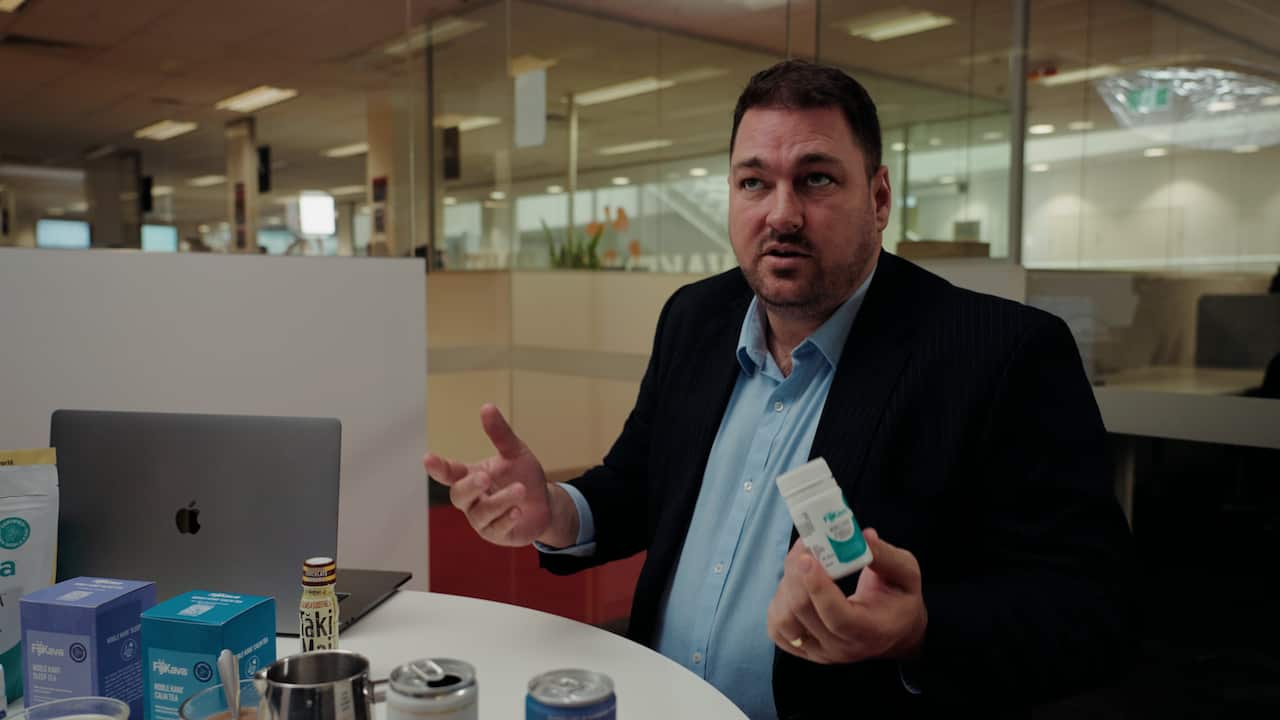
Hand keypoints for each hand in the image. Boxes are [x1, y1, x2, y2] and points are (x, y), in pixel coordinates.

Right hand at [424, 404, 569, 546]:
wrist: (545, 504)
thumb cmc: (524, 476)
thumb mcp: (515, 452)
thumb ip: (500, 434)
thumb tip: (486, 407)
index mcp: (471, 476)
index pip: (450, 472)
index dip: (438, 467)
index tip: (428, 458)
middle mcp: (472, 499)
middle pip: (459, 495)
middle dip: (470, 486)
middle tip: (485, 476)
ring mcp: (482, 520)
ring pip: (481, 513)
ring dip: (500, 501)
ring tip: (520, 490)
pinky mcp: (497, 534)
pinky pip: (496, 529)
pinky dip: (506, 519)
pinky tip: (517, 511)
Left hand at [766, 529, 926, 663]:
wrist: (894, 632)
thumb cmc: (899, 599)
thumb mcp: (906, 574)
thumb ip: (886, 556)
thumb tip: (862, 536)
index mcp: (870, 630)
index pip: (836, 616)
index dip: (817, 587)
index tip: (808, 557)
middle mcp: (841, 648)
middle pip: (803, 612)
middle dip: (796, 573)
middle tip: (805, 545)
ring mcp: (819, 653)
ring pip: (784, 621)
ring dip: (786, 585)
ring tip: (802, 563)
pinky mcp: (803, 650)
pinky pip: (776, 628)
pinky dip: (778, 602)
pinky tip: (795, 584)